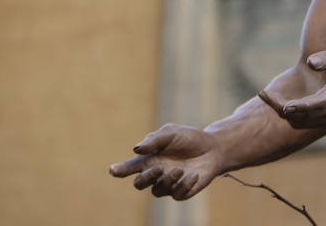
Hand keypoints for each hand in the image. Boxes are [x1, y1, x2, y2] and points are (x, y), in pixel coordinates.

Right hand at [108, 123, 222, 199]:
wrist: (213, 148)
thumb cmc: (189, 138)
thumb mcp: (171, 133)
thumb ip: (153, 140)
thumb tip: (136, 149)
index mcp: (149, 158)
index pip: (129, 167)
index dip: (119, 170)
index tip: (113, 170)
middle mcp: (156, 173)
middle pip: (139, 184)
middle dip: (146, 178)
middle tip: (158, 168)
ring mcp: (168, 184)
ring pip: (157, 191)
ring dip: (167, 180)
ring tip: (180, 168)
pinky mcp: (181, 192)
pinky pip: (176, 194)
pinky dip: (184, 184)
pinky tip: (193, 174)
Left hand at [259, 48, 325, 128]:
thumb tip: (310, 63)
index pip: (314, 105)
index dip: (297, 106)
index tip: (280, 103)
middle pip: (301, 116)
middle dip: (280, 107)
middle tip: (263, 94)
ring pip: (300, 123)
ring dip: (283, 113)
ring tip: (269, 98)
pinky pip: (304, 124)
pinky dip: (291, 117)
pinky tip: (281, 104)